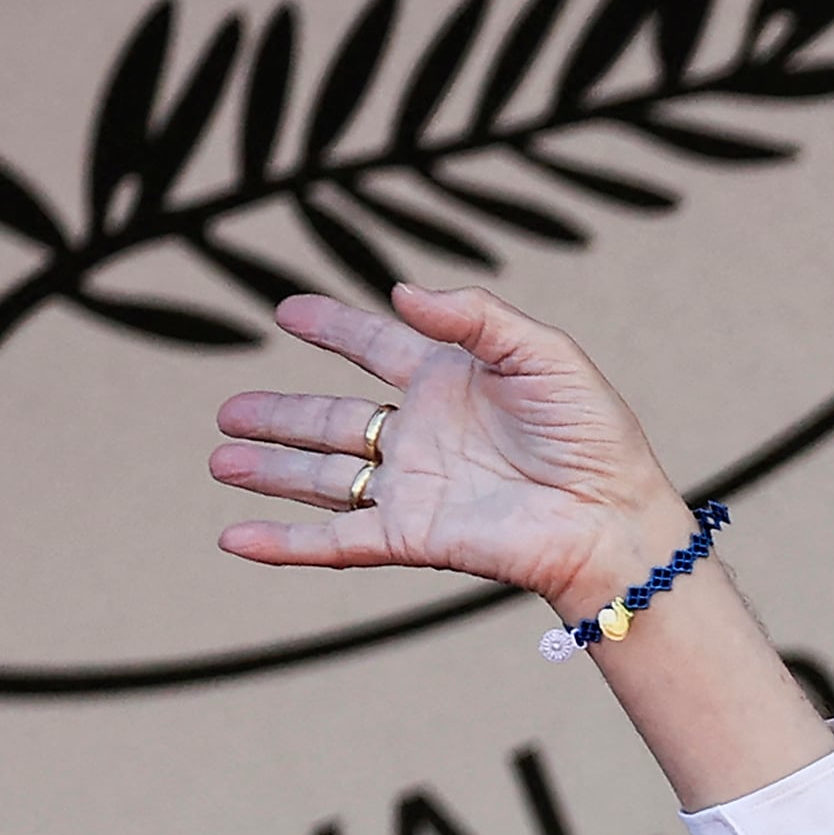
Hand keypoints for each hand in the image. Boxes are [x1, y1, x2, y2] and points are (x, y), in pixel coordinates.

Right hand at [211, 283, 689, 611]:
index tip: (287, 309)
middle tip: (228, 410)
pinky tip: (234, 536)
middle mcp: (424, 435)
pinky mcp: (413, 536)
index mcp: (452, 384)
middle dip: (281, 414)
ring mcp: (414, 487)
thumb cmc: (593, 434)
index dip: (334, 327)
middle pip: (334, 419)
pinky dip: (283, 542)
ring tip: (222, 459)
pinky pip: (336, 540)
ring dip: (272, 470)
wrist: (611, 514)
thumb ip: (476, 317)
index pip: (377, 346)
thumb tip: (402, 291)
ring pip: (325, 477)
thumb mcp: (544, 354)